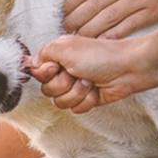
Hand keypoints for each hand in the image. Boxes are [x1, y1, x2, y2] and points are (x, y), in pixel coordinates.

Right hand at [32, 35, 148, 111]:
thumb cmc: (99, 55)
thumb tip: (30, 64)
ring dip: (76, 93)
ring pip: (60, 102)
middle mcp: (64, 71)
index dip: (45, 73)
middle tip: (77, 73)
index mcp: (57, 56)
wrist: (127, 69)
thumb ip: (43, 54)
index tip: (55, 68)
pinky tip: (96, 91)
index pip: (36, 72)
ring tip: (89, 82)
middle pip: (47, 90)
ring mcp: (75, 86)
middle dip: (63, 84)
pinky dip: (86, 101)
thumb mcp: (65, 48)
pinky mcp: (86, 99)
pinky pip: (75, 109)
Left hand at [63, 0, 157, 38]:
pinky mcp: (154, 13)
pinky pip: (126, 29)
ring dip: (88, 32)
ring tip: (76, 39)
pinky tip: (99, 45)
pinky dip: (110, 38)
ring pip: (107, 19)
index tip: (62, 13)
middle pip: (94, 6)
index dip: (71, 3)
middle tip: (63, 31)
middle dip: (75, 20)